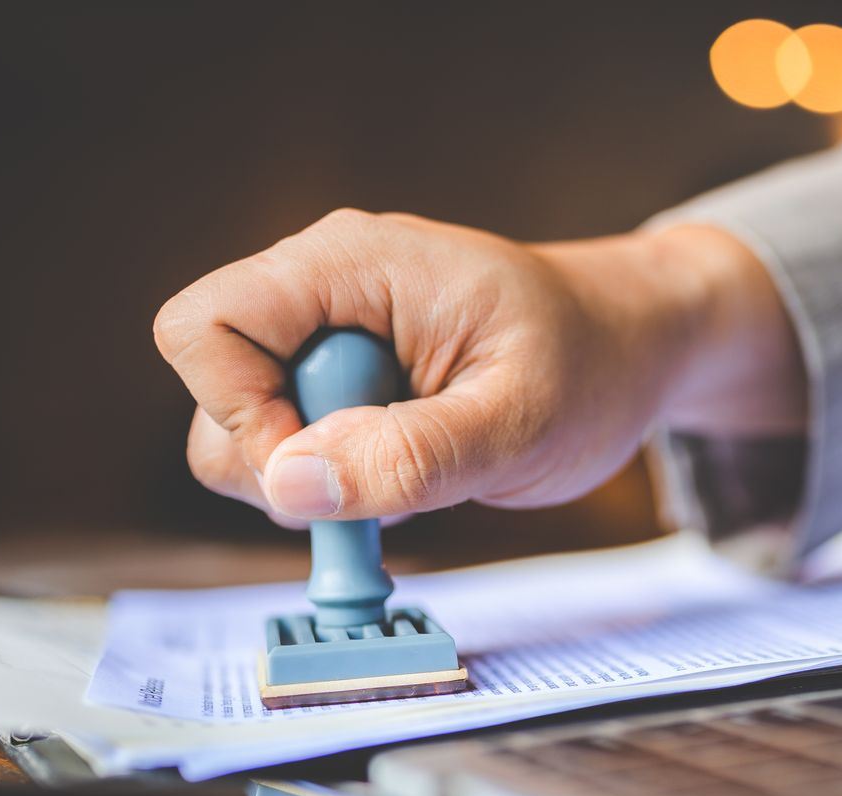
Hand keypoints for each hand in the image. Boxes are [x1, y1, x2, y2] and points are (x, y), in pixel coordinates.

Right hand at [154, 211, 805, 526]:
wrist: (636, 347)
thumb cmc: (594, 366)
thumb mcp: (519, 422)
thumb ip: (411, 455)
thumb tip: (291, 485)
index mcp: (350, 264)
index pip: (204, 326)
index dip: (238, 413)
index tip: (325, 469)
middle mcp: (321, 290)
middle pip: (212, 391)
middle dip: (279, 463)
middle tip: (388, 484)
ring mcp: (328, 337)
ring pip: (245, 433)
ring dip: (317, 482)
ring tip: (419, 470)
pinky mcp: (344, 382)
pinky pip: (295, 449)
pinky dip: (342, 484)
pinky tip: (416, 470)